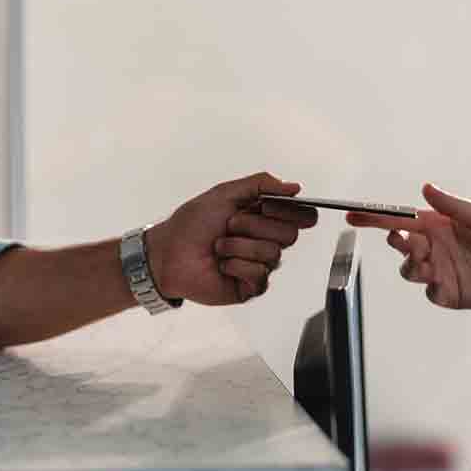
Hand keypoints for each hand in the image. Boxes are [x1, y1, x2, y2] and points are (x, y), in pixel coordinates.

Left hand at [145, 172, 317, 304]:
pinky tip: (221, 265)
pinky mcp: (251, 286)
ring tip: (219, 247)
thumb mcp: (226, 193)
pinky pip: (260, 274)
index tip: (265, 207)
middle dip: (255, 226)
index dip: (291, 211)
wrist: (168, 253)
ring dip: (239, 246)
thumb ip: (261, 184)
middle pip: (290, 234)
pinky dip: (236, 265)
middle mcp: (266, 241)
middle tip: (230, 225)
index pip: (301, 216)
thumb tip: (293, 187)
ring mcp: (260, 265)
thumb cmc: (192, 225)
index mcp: (264, 218)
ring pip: (272, 253)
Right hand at [346, 182, 470, 339]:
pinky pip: (427, 290)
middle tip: (407, 239)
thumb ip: (451, 205)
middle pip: (398, 244)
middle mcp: (433, 247)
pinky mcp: (445, 293)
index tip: (353, 214)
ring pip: (408, 269)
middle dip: (396, 241)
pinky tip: (443, 278)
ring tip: (428, 260)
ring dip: (412, 263)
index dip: (374, 217)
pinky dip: (430, 283)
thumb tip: (426, 187)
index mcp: (437, 225)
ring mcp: (437, 271)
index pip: (400, 219)